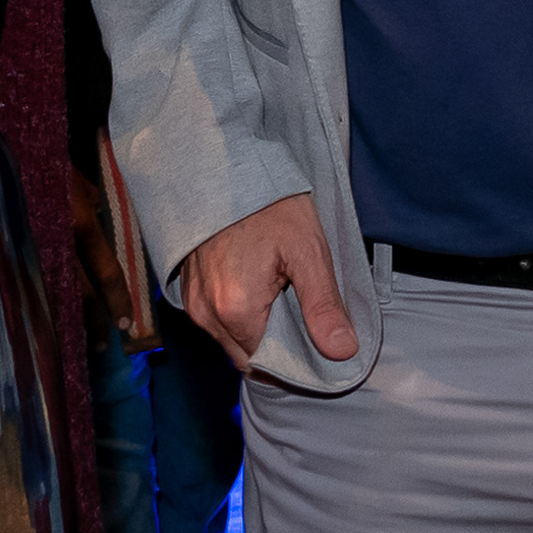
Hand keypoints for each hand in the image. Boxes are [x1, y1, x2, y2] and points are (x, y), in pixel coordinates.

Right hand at [178, 191, 358, 370]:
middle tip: (305, 317)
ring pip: (233, 340)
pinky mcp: (190, 291)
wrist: (226, 167)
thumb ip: (323, 307)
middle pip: (249, 356)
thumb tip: (343, 352)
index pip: (270, 365)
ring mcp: (194, 303)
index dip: (297, 361)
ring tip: (284, 298)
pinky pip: (219, 321)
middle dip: (278, 348)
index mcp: (236, 310)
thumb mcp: (308, 252)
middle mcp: (207, 313)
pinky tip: (262, 291)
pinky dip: (242, 316)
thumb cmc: (269, 205)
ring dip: (260, 331)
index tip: (319, 342)